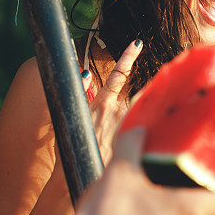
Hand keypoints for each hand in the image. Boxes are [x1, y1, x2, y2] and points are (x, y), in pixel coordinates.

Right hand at [83, 40, 142, 162]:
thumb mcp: (74, 115)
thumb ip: (80, 92)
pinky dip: (140, 122)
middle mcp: (119, 111)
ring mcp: (128, 124)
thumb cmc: (75, 145)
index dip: (127, 57)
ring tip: (125, 121)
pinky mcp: (133, 137)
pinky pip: (139, 123)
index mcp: (103, 103)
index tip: (136, 44)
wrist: (84, 171)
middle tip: (138, 90)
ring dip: (138, 108)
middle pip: (135, 91)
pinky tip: (140, 130)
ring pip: (137, 107)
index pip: (118, 74)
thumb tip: (85, 74)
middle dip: (139, 88)